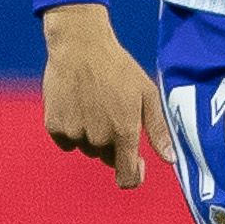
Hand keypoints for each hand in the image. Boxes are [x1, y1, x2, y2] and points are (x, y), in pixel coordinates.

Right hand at [40, 2, 171, 189]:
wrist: (80, 46)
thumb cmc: (119, 68)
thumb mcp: (147, 94)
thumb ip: (158, 130)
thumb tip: (171, 160)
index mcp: (124, 133)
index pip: (127, 177)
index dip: (134, 175)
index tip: (138, 164)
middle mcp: (98, 138)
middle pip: (107, 158)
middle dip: (114, 144)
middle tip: (114, 113)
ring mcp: (74, 133)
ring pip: (87, 148)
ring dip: (93, 136)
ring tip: (95, 104)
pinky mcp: (54, 126)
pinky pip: (66, 140)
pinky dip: (72, 129)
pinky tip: (78, 105)